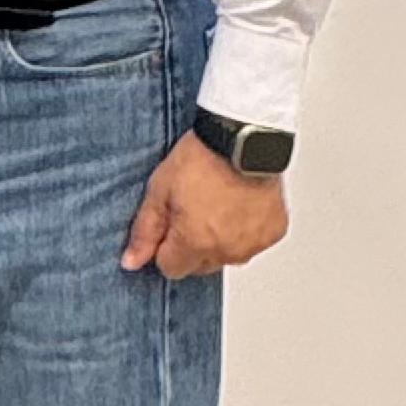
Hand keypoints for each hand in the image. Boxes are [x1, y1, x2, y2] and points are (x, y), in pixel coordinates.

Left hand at [122, 130, 288, 279]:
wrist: (242, 137)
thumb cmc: (201, 158)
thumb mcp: (159, 190)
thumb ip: (145, 231)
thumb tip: (131, 262)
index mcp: (195, 243)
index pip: (172, 268)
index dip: (167, 247)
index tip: (171, 225)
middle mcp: (227, 250)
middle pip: (201, 265)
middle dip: (194, 245)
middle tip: (196, 209)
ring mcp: (253, 243)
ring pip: (229, 255)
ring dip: (222, 239)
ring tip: (220, 203)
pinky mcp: (274, 231)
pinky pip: (254, 242)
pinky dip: (247, 229)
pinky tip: (240, 204)